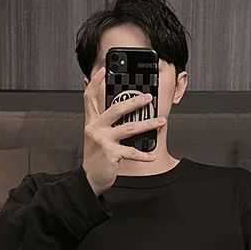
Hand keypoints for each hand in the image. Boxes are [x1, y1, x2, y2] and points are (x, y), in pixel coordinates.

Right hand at [82, 66, 166, 194]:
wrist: (90, 180)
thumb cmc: (96, 158)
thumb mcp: (94, 136)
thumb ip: (99, 120)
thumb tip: (112, 108)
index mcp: (91, 122)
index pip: (89, 97)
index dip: (96, 82)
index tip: (103, 69)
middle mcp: (96, 129)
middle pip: (116, 109)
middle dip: (134, 101)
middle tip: (148, 97)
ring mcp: (103, 141)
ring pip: (129, 128)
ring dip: (148, 124)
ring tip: (161, 121)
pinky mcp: (110, 154)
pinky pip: (131, 152)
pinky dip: (144, 154)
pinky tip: (152, 155)